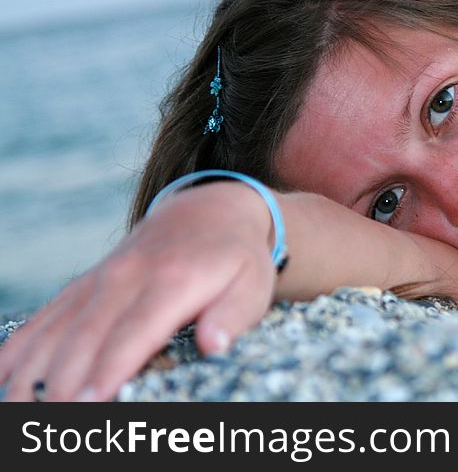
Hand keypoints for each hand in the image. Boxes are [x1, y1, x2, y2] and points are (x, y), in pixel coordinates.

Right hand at [0, 182, 276, 401]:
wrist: (207, 210)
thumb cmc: (235, 258)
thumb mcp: (252, 283)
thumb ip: (234, 315)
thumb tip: (213, 344)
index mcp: (171, 281)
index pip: (133, 334)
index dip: (107, 372)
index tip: (88, 407)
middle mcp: (125, 278)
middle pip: (84, 340)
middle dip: (63, 387)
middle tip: (51, 427)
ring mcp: (98, 282)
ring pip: (53, 333)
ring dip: (32, 377)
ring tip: (22, 414)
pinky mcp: (83, 287)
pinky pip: (42, 321)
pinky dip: (19, 353)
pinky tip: (3, 383)